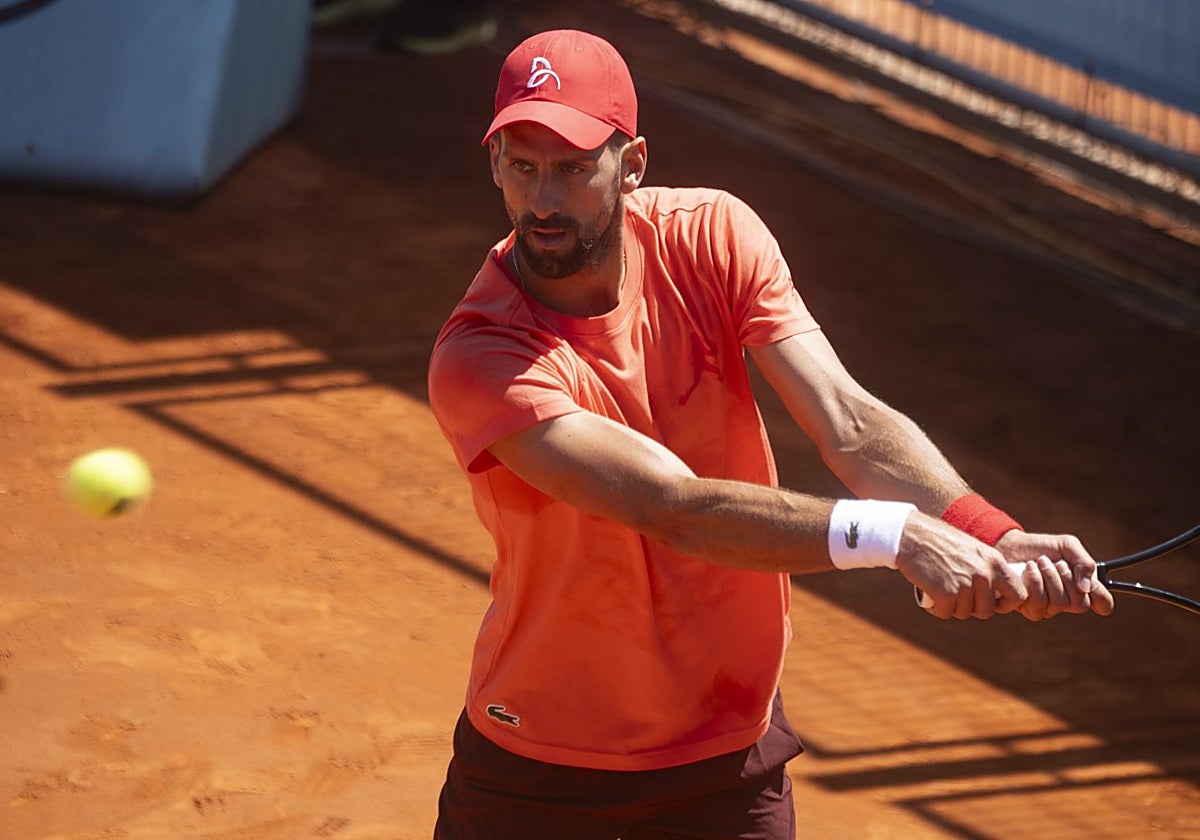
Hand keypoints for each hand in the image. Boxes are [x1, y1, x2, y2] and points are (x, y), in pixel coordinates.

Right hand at [896, 512, 1027, 619]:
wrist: (912, 535)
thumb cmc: (941, 542)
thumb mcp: (974, 551)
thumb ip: (988, 570)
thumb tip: (998, 596)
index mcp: (995, 562)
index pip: (1018, 595)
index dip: (1005, 604)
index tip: (991, 602)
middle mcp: (983, 573)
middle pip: (987, 610)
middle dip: (971, 607)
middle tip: (956, 595)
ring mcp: (965, 584)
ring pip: (964, 613)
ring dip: (951, 607)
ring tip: (940, 590)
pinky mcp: (946, 593)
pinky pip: (945, 613)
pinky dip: (937, 608)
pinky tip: (930, 595)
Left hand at [995, 531, 1114, 618]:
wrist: (1012, 546)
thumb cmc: (1042, 547)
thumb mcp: (1068, 546)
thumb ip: (1085, 563)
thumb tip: (1086, 588)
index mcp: (1082, 587)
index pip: (1103, 605)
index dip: (1102, 599)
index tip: (1091, 586)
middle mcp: (1068, 601)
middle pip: (1081, 605)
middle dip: (1068, 579)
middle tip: (1057, 562)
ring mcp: (1049, 607)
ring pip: (1060, 604)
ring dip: (1050, 577)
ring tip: (1040, 562)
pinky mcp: (1029, 608)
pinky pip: (1039, 604)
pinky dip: (1035, 582)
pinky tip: (1029, 570)